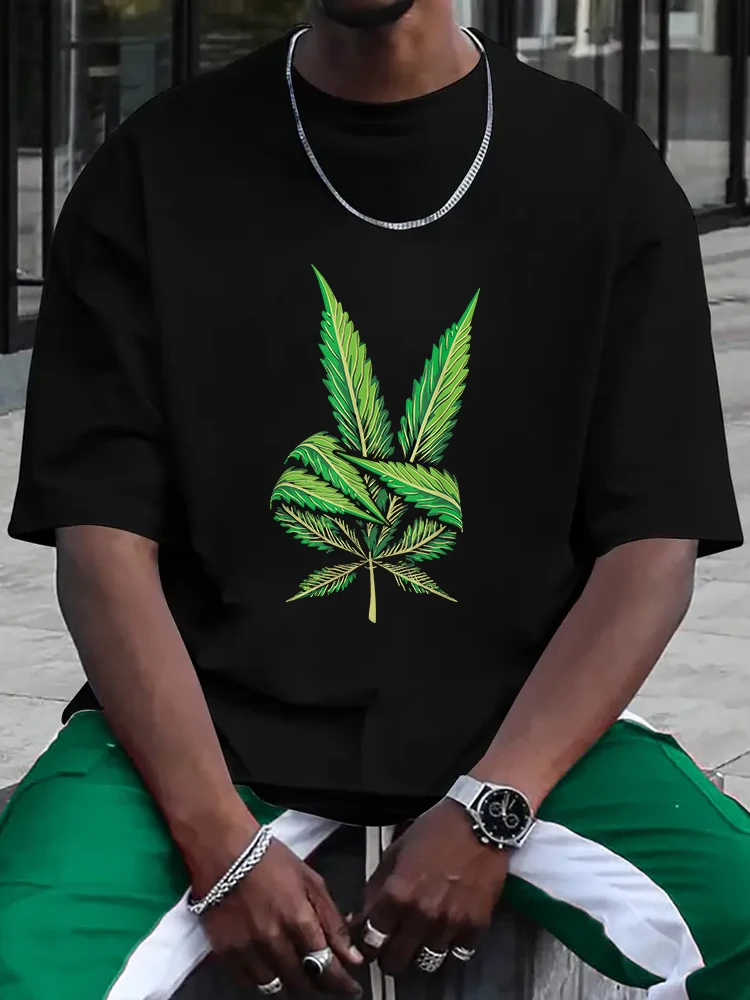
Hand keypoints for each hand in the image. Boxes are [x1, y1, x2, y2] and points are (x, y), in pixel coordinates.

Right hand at [189, 817, 362, 995]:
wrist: (225, 852)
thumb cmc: (270, 860)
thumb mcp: (312, 882)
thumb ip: (333, 921)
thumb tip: (351, 955)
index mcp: (298, 919)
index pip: (326, 967)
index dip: (342, 983)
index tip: (350, 988)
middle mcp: (273, 939)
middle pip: (302, 982)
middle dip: (318, 984)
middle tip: (324, 978)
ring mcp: (248, 949)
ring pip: (276, 987)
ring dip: (292, 984)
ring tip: (299, 973)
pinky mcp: (227, 952)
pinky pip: (250, 983)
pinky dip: (265, 981)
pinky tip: (273, 968)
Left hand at [352, 800, 508, 975]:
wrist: (481, 822)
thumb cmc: (437, 830)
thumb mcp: (395, 851)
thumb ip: (376, 887)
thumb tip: (360, 916)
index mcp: (398, 892)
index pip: (371, 940)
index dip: (367, 944)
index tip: (370, 943)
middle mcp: (423, 913)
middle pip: (396, 962)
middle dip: (389, 957)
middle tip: (392, 947)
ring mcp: (451, 923)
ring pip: (426, 963)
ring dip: (420, 954)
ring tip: (419, 941)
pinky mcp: (476, 925)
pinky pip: (458, 955)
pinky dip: (450, 948)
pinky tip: (446, 933)